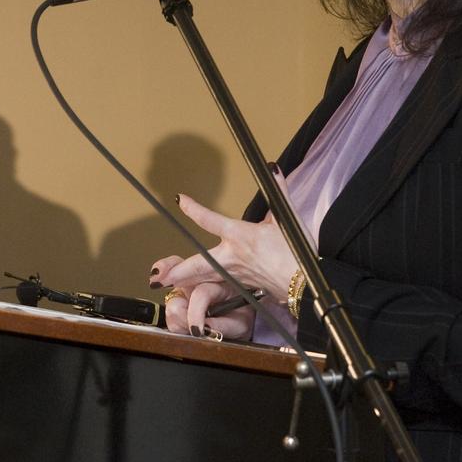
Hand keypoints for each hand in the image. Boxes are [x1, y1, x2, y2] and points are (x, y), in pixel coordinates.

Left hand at [151, 193, 298, 334]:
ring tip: (166, 284)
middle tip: (157, 276)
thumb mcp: (287, 219)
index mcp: (241, 236)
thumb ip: (279, 192)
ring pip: (204, 278)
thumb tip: (273, 169)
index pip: (210, 220)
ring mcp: (236, 274)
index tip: (180, 200)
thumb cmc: (297, 253)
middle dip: (177, 270)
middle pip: (198, 263)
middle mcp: (233, 256)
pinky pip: (218, 286)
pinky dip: (205, 288)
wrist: (304, 284)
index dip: (193, 208)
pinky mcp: (242, 287)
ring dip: (185, 281)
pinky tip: (194, 291)